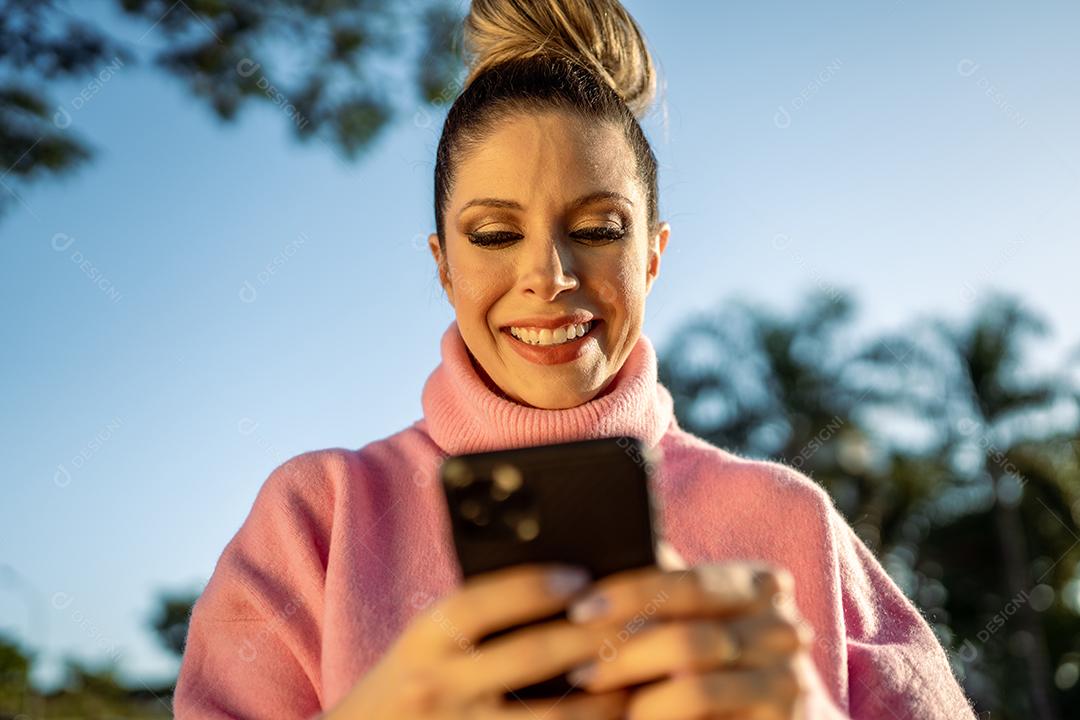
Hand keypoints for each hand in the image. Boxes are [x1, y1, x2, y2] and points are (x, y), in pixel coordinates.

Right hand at [320, 562, 630, 719]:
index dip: (534, 586)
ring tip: (634, 682)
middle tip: (636, 624)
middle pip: (529, 654)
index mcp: (423, 641)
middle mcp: (436, 687)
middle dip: (590, 637)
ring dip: (602, 700)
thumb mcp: (425, 646)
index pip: (481, 601)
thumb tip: (562, 587)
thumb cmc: (408, 688)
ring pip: (551, 718)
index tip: (580, 578)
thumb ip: (474, 623)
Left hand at [562, 544, 815, 719]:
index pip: (688, 583)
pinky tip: (631, 719)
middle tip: (578, 669)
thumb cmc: (716, 658)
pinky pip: (706, 718)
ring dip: (640, 700)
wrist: (769, 716)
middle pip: (689, 638)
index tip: (579, 609)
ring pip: (696, 688)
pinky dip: (661, 718)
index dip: (630, 594)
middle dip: (625, 655)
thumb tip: (598, 551)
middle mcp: (784, 628)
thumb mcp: (696, 617)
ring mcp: (789, 680)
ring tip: (597, 701)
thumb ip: (664, 589)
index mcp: (760, 586)